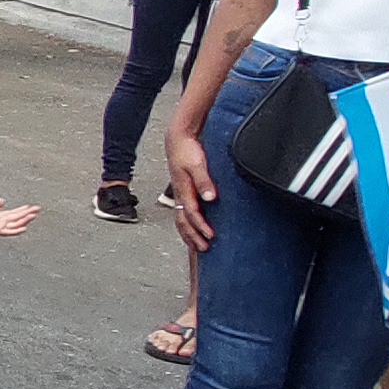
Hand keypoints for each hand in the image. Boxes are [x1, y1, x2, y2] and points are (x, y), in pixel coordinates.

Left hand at [0, 198, 38, 235]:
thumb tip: (2, 201)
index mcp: (1, 216)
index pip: (16, 213)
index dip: (24, 210)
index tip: (32, 207)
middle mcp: (2, 222)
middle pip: (18, 218)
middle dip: (28, 214)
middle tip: (38, 210)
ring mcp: (0, 227)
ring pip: (16, 224)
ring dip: (25, 220)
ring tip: (33, 216)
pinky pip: (9, 232)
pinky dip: (16, 230)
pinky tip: (24, 228)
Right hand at [166, 125, 217, 252]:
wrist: (178, 139)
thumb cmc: (187, 150)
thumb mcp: (197, 164)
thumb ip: (204, 181)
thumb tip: (210, 198)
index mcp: (184, 189)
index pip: (191, 213)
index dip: (200, 226)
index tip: (211, 235)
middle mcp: (180, 194)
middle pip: (183, 221)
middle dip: (193, 236)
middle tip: (204, 248)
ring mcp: (179, 194)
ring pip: (180, 219)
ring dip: (188, 234)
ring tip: (197, 245)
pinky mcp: (182, 191)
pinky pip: (182, 213)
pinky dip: (186, 225)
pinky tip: (193, 228)